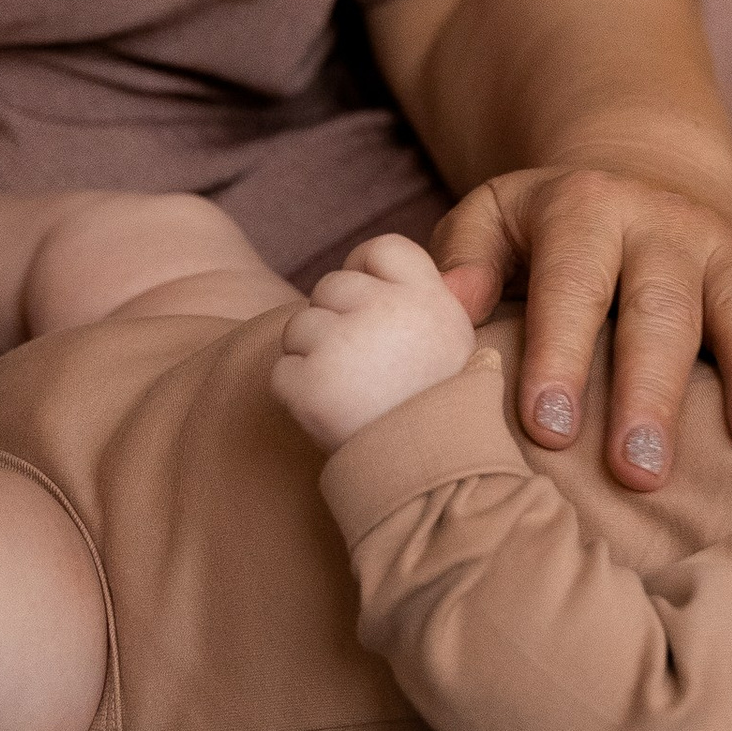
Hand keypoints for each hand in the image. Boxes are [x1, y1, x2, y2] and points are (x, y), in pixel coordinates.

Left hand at [272, 236, 476, 450]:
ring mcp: (346, 345)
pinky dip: (297, 395)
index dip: (367, 271)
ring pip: (298, 327)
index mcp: (430, 300)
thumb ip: (416, 301)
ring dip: (311, 357)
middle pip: (331, 285)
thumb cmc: (434, 412)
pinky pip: (282, 373)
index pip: (383, 249)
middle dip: (333, 320)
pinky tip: (330, 414)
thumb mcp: (449, 345)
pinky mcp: (311, 385)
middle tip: (360, 366)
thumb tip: (368, 269)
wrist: (429, 481)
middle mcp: (389, 312)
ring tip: (348, 393)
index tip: (369, 306)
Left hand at [431, 163, 731, 489]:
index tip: (547, 428)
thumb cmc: (550, 228)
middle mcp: (662, 223)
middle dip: (652, 392)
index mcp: (585, 210)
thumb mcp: (492, 216)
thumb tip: (449, 310)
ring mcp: (725, 246)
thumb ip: (462, 259)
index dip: (560, 355)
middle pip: (661, 311)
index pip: (570, 288)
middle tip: (640, 470)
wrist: (639, 171)